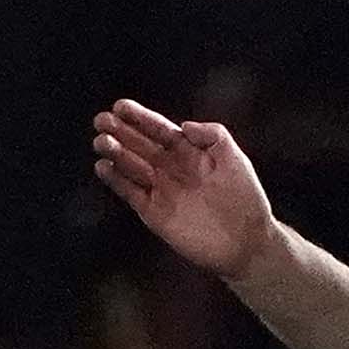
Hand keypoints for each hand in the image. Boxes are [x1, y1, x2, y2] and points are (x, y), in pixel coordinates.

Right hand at [92, 100, 274, 279]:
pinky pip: (130, 192)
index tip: (121, 106)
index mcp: (189, 152)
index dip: (140, 118)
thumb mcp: (235, 159)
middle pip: (140, 145)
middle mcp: (171, 168)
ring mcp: (161, 190)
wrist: (247, 242)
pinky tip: (103, 167)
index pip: (160, 130)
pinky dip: (116, 180)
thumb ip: (213, 135)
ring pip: (131, 166)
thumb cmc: (245, 199)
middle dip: (120, 131)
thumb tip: (184, 125)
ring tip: (101, 141)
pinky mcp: (154, 213)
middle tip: (102, 120)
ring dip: (115, 152)